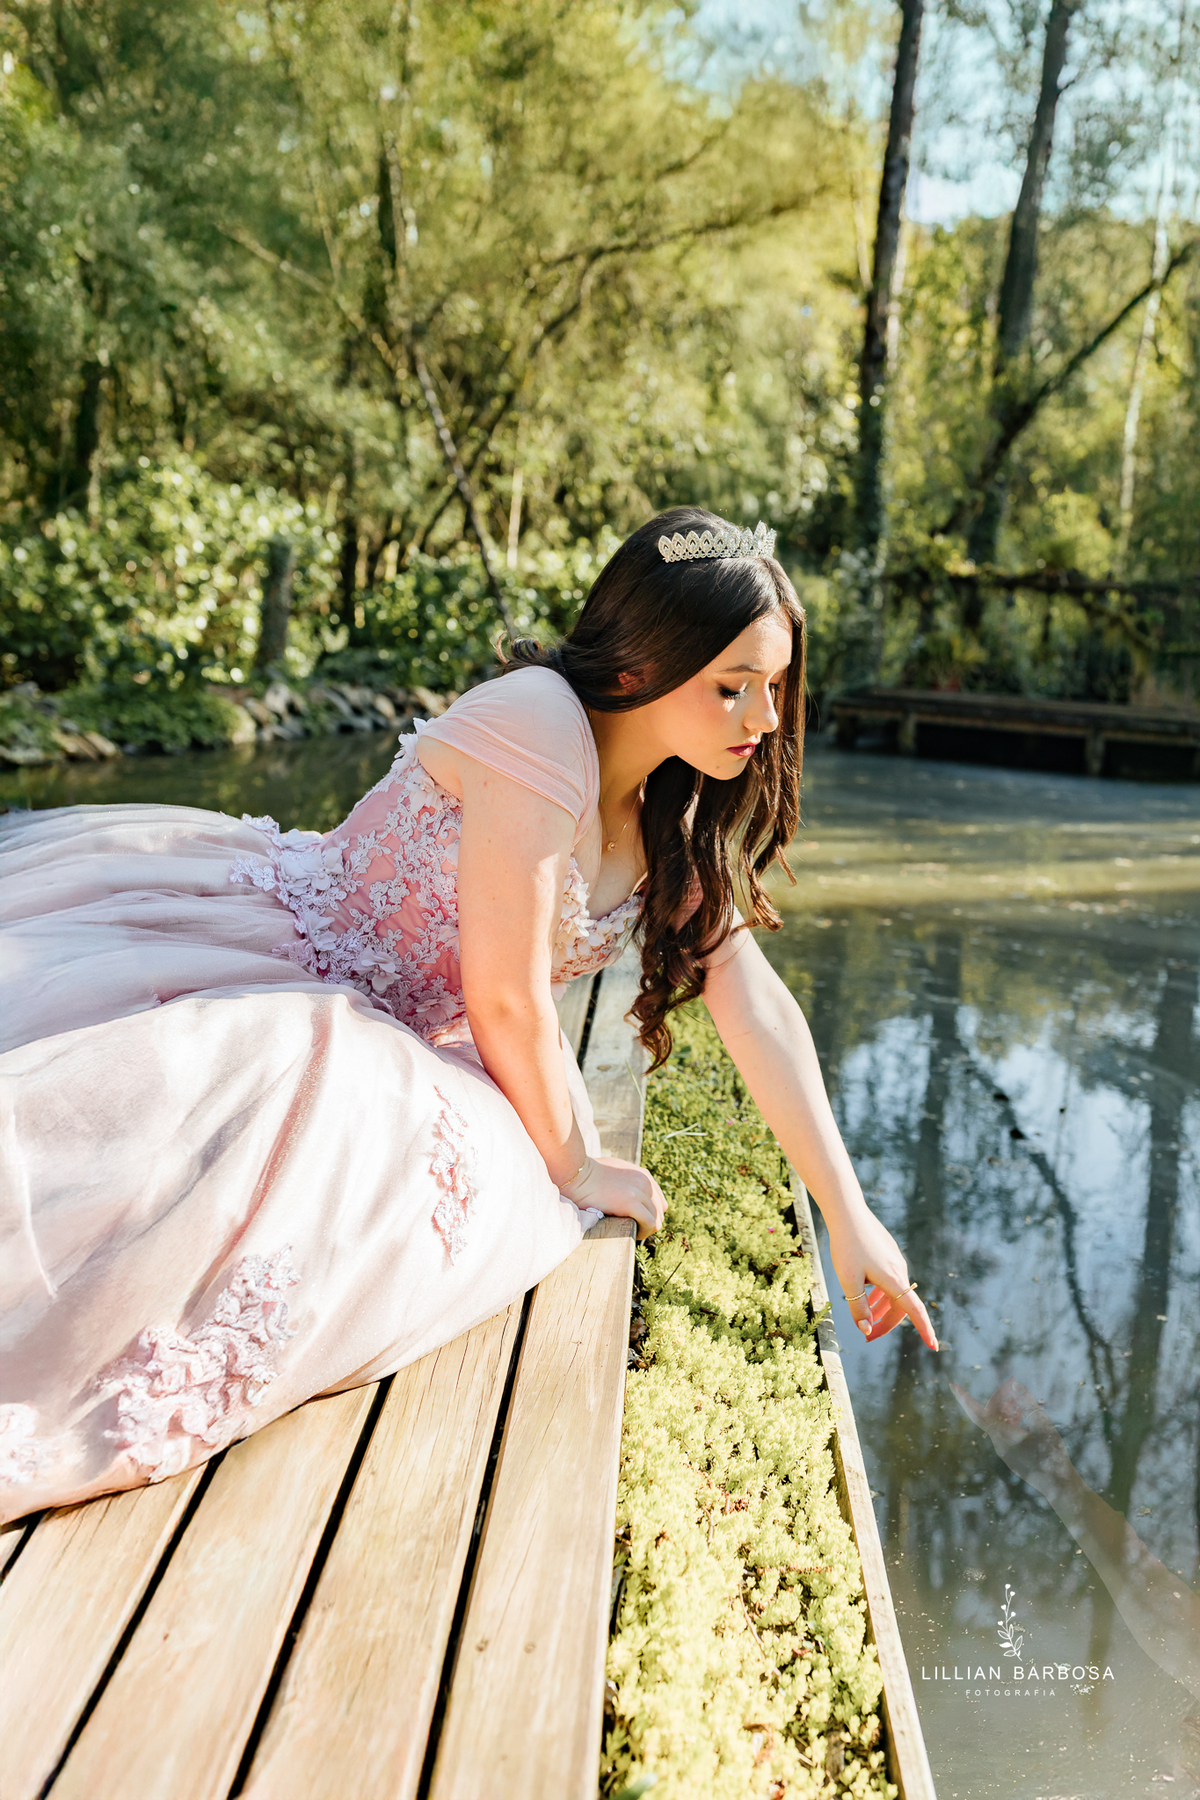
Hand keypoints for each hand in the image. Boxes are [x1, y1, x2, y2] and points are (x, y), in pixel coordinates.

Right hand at [561, 1155, 665, 1239]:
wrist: (576, 1175)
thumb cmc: (588, 1175)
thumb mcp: (614, 1171)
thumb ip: (626, 1180)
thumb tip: (626, 1195)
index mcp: (643, 1175)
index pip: (659, 1201)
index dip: (650, 1214)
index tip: (636, 1221)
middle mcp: (645, 1182)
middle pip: (660, 1212)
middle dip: (648, 1223)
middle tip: (633, 1229)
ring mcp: (639, 1192)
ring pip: (657, 1220)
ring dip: (646, 1230)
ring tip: (632, 1233)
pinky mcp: (631, 1203)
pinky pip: (650, 1224)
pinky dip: (643, 1232)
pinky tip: (632, 1234)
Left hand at [825, 1204, 937, 1349]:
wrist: (847, 1212)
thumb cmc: (846, 1246)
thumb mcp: (848, 1280)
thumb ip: (858, 1307)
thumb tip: (867, 1330)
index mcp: (893, 1279)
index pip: (914, 1310)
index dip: (924, 1330)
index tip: (934, 1347)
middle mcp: (899, 1270)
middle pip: (900, 1306)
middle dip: (886, 1324)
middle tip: (869, 1338)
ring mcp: (894, 1260)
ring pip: (893, 1292)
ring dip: (881, 1309)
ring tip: (865, 1319)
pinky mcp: (887, 1253)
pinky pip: (888, 1280)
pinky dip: (880, 1293)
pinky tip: (866, 1294)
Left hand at [952, 1377, 1076, 1498]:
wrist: (1057, 1486)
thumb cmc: (1052, 1456)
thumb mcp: (1043, 1426)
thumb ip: (1028, 1404)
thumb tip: (1015, 1385)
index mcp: (1003, 1436)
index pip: (977, 1414)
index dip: (964, 1399)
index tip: (953, 1386)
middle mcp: (999, 1445)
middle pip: (991, 1415)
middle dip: (999, 1399)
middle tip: (1011, 1385)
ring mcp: (1004, 1452)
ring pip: (999, 1425)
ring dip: (1007, 1410)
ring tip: (1019, 1399)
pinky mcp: (1011, 1457)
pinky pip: (1004, 1434)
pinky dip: (1010, 1421)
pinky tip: (1021, 1415)